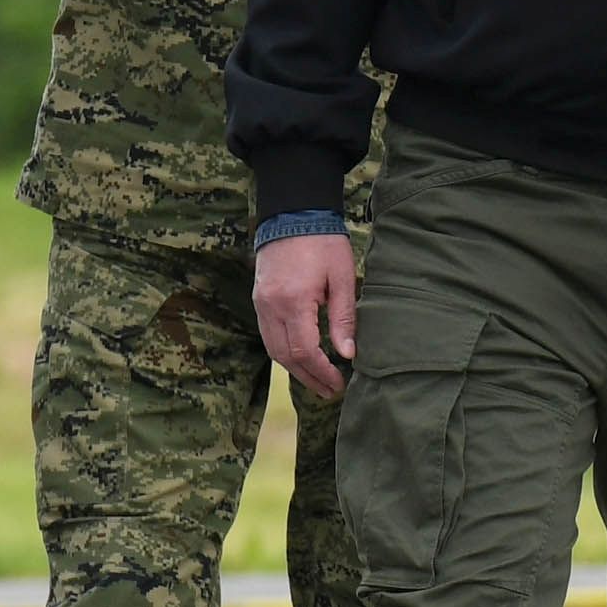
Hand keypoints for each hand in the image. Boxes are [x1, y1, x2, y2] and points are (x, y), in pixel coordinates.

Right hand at [254, 231, 357, 402]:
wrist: (292, 215)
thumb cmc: (324, 243)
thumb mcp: (343, 277)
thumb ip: (344, 317)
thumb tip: (348, 354)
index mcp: (293, 301)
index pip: (303, 350)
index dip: (321, 372)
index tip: (338, 384)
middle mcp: (270, 307)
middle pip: (285, 356)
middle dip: (308, 377)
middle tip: (330, 391)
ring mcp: (260, 304)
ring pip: (273, 349)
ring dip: (294, 369)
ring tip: (318, 382)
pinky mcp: (258, 300)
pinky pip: (268, 335)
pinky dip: (284, 352)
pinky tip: (301, 359)